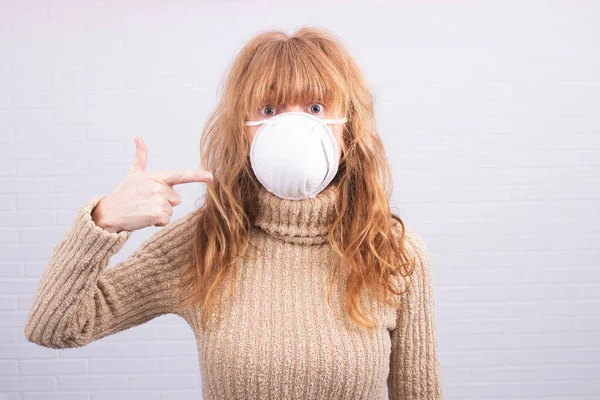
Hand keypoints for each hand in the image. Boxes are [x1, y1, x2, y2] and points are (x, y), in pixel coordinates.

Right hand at [91, 136, 212, 232]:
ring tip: (143, 209)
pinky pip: (166, 220)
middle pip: (176, 199)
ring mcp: (159, 200)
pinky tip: (143, 217)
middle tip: (146, 202)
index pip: (181, 175)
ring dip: (159, 213)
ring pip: (171, 211)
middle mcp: (159, 186)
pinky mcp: (157, 214)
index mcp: (157, 176)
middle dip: (164, 203)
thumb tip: (138, 137)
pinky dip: (156, 222)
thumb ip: (140, 157)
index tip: (211, 177)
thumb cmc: (124, 194)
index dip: (198, 176)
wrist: (109, 213)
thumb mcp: (133, 173)